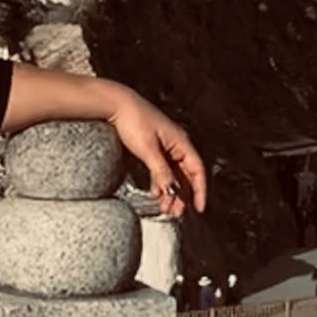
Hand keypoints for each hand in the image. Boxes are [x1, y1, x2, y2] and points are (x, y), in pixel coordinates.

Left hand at [109, 88, 207, 217]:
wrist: (116, 104)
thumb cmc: (134, 120)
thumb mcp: (148, 150)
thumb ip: (161, 171)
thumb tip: (171, 191)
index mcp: (181, 142)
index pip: (198, 170)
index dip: (200, 190)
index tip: (198, 208)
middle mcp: (176, 145)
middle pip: (186, 175)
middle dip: (183, 195)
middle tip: (176, 212)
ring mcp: (165, 146)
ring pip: (174, 174)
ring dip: (171, 191)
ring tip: (165, 207)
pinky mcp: (153, 147)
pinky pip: (163, 169)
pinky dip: (161, 183)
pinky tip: (156, 193)